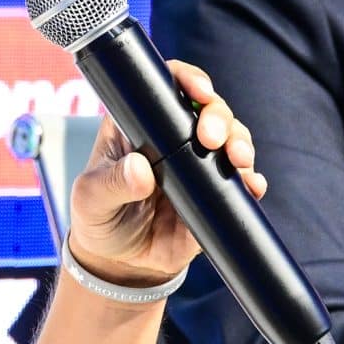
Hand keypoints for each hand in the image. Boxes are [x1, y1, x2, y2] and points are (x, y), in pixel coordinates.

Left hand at [65, 60, 263, 288]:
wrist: (120, 264)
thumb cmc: (98, 219)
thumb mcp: (91, 199)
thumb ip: (111, 184)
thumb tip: (140, 170)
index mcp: (139, 125)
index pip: (167, 87)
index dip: (188, 79)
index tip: (199, 91)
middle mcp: (174, 138)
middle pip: (208, 109)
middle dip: (219, 116)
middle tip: (212, 138)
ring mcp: (198, 165)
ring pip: (231, 140)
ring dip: (240, 143)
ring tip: (238, 160)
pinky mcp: (215, 196)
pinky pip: (242, 183)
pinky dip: (252, 182)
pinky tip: (252, 186)